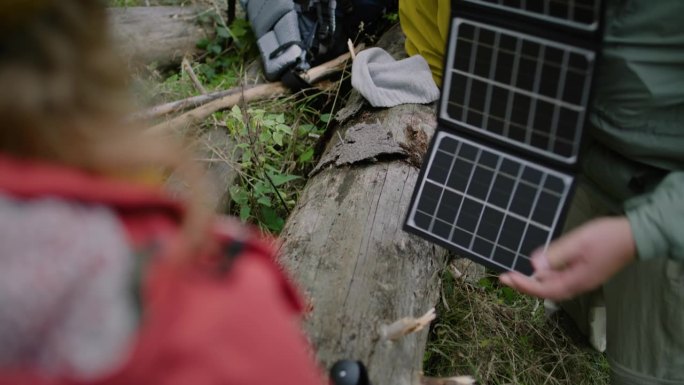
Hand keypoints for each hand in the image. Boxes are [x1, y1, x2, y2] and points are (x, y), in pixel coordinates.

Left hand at [499, 217, 635, 300]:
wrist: (634, 236)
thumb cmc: (608, 238)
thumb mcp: (578, 242)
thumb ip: (556, 254)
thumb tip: (535, 265)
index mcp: (576, 281)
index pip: (544, 289)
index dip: (524, 285)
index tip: (507, 278)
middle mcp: (578, 284)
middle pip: (546, 290)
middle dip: (524, 285)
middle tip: (504, 277)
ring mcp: (581, 279)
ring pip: (553, 284)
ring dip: (534, 280)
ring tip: (515, 273)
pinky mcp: (583, 272)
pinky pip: (561, 277)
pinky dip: (546, 274)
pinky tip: (539, 265)